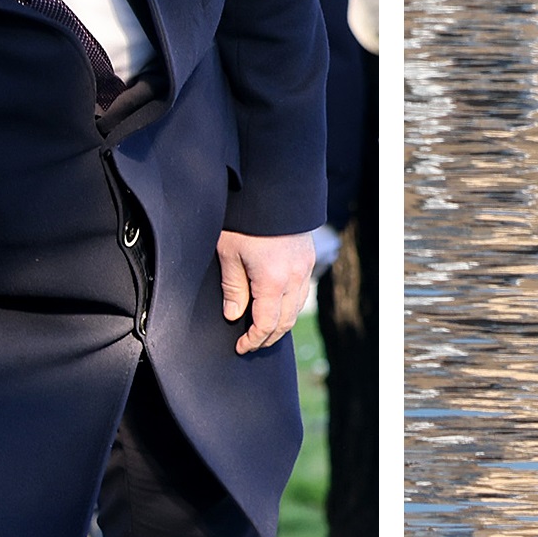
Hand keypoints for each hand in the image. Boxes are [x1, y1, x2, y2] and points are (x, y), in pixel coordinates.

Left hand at [216, 228, 316, 353]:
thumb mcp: (229, 253)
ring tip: (264, 329)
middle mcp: (294, 278)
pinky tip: (278, 305)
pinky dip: (290, 305)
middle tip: (252, 343)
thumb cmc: (244, 219)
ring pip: (297, 308)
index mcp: (272, 280)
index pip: (266, 324)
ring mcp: (305, 268)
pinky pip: (302, 291)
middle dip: (268, 337)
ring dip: (282, 323)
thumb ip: (233, 288)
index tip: (241, 347)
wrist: (272, 190)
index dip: (253, 340)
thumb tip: (234, 315)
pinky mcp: (308, 258)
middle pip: (285, 321)